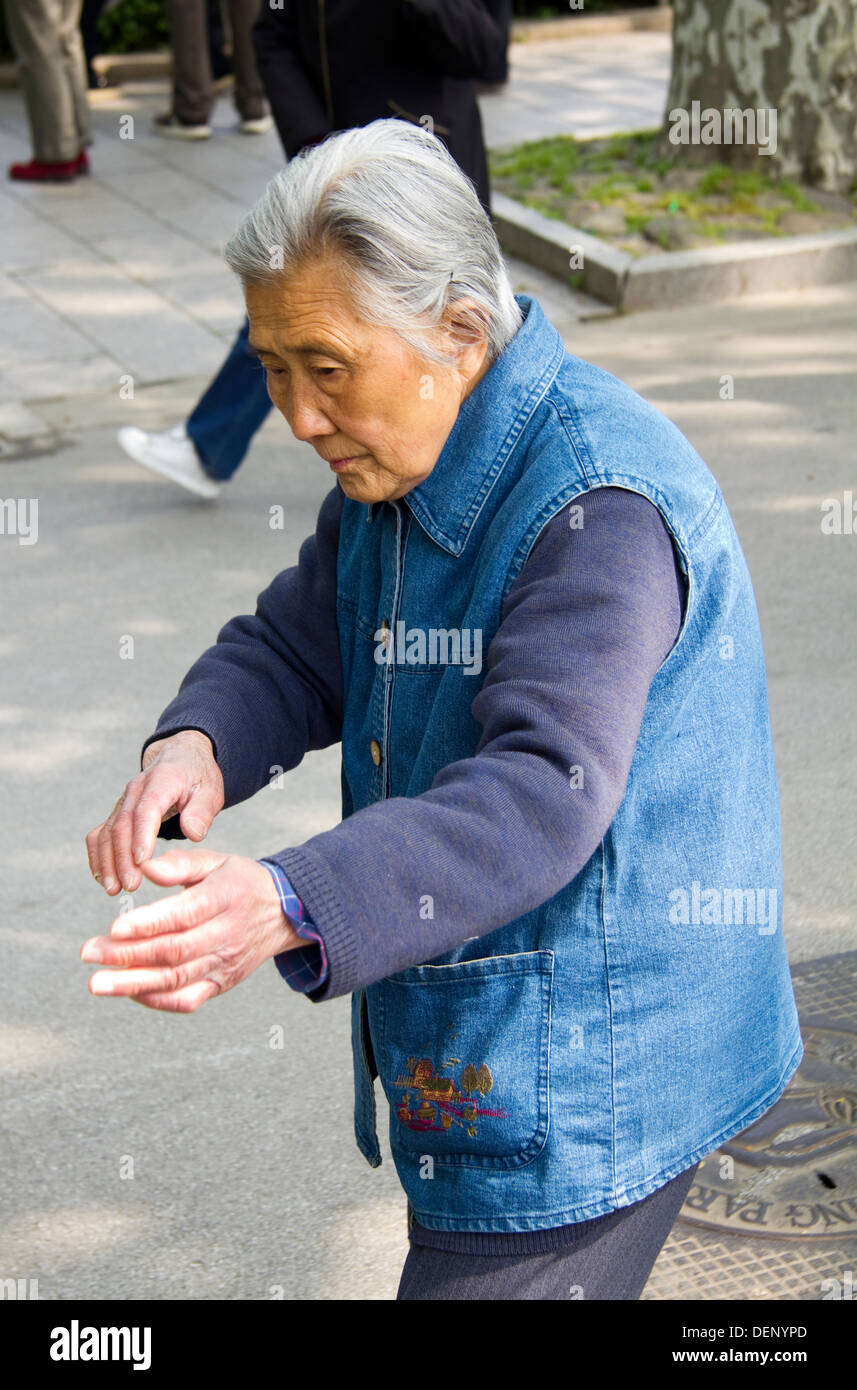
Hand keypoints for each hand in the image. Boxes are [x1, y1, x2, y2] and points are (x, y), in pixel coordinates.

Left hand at [80, 848, 302, 1011]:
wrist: (283, 914)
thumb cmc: (239, 882)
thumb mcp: (215, 861)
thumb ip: (180, 863)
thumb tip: (144, 867)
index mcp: (224, 898)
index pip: (183, 915)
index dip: (148, 924)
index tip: (113, 928)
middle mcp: (225, 935)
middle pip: (173, 952)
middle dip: (126, 955)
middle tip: (88, 953)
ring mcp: (224, 964)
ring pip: (175, 980)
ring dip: (132, 984)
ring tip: (97, 983)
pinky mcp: (221, 984)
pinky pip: (186, 1000)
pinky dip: (155, 1000)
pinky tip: (127, 992)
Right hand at [86, 730, 224, 894]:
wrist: (180, 759)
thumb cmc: (197, 778)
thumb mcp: (210, 790)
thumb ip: (202, 812)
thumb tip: (193, 834)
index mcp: (161, 780)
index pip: (146, 809)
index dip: (142, 835)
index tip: (142, 862)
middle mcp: (136, 790)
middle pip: (122, 824)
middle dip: (122, 857)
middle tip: (130, 885)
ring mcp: (123, 802)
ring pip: (107, 832)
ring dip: (107, 862)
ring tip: (114, 889)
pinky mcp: (117, 814)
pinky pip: (100, 835)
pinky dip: (98, 856)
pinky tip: (104, 879)